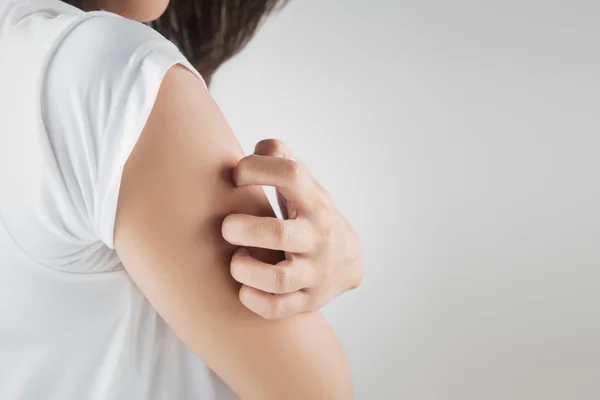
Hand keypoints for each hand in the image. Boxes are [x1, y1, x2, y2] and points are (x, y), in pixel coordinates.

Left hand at [222, 139, 361, 318]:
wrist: (347, 261)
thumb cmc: (309, 214)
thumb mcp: (304, 184)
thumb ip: (279, 158)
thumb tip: (253, 148)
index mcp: (314, 201)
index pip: (290, 174)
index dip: (255, 169)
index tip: (237, 175)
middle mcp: (318, 236)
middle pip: (278, 232)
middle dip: (242, 229)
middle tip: (227, 227)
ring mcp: (315, 272)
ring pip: (278, 278)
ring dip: (245, 269)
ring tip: (236, 260)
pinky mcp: (308, 301)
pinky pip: (277, 308)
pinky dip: (253, 300)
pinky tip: (244, 287)